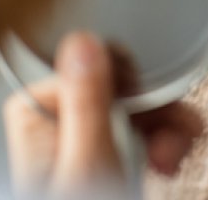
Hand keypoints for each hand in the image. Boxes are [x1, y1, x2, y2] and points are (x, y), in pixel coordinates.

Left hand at [3, 32, 202, 197]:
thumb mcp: (88, 165)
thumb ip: (87, 103)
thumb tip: (82, 41)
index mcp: (36, 113)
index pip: (91, 65)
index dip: (130, 87)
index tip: (151, 113)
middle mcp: (53, 123)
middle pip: (118, 86)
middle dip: (154, 114)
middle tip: (168, 149)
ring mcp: (76, 143)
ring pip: (133, 110)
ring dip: (163, 132)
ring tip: (171, 165)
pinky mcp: (100, 162)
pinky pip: (135, 134)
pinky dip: (157, 148)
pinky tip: (166, 166)